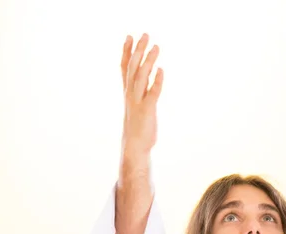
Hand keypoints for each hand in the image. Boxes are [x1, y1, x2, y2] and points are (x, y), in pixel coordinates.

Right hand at [120, 34, 163, 156]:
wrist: (134, 146)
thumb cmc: (137, 126)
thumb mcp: (137, 104)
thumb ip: (141, 90)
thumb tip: (147, 76)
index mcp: (128, 92)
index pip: (124, 68)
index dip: (127, 52)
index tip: (130, 36)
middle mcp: (131, 94)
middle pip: (132, 68)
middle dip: (138, 51)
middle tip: (145, 34)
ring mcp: (138, 102)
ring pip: (141, 78)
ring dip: (148, 61)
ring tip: (156, 47)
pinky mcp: (147, 110)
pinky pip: (152, 93)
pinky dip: (156, 81)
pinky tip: (161, 70)